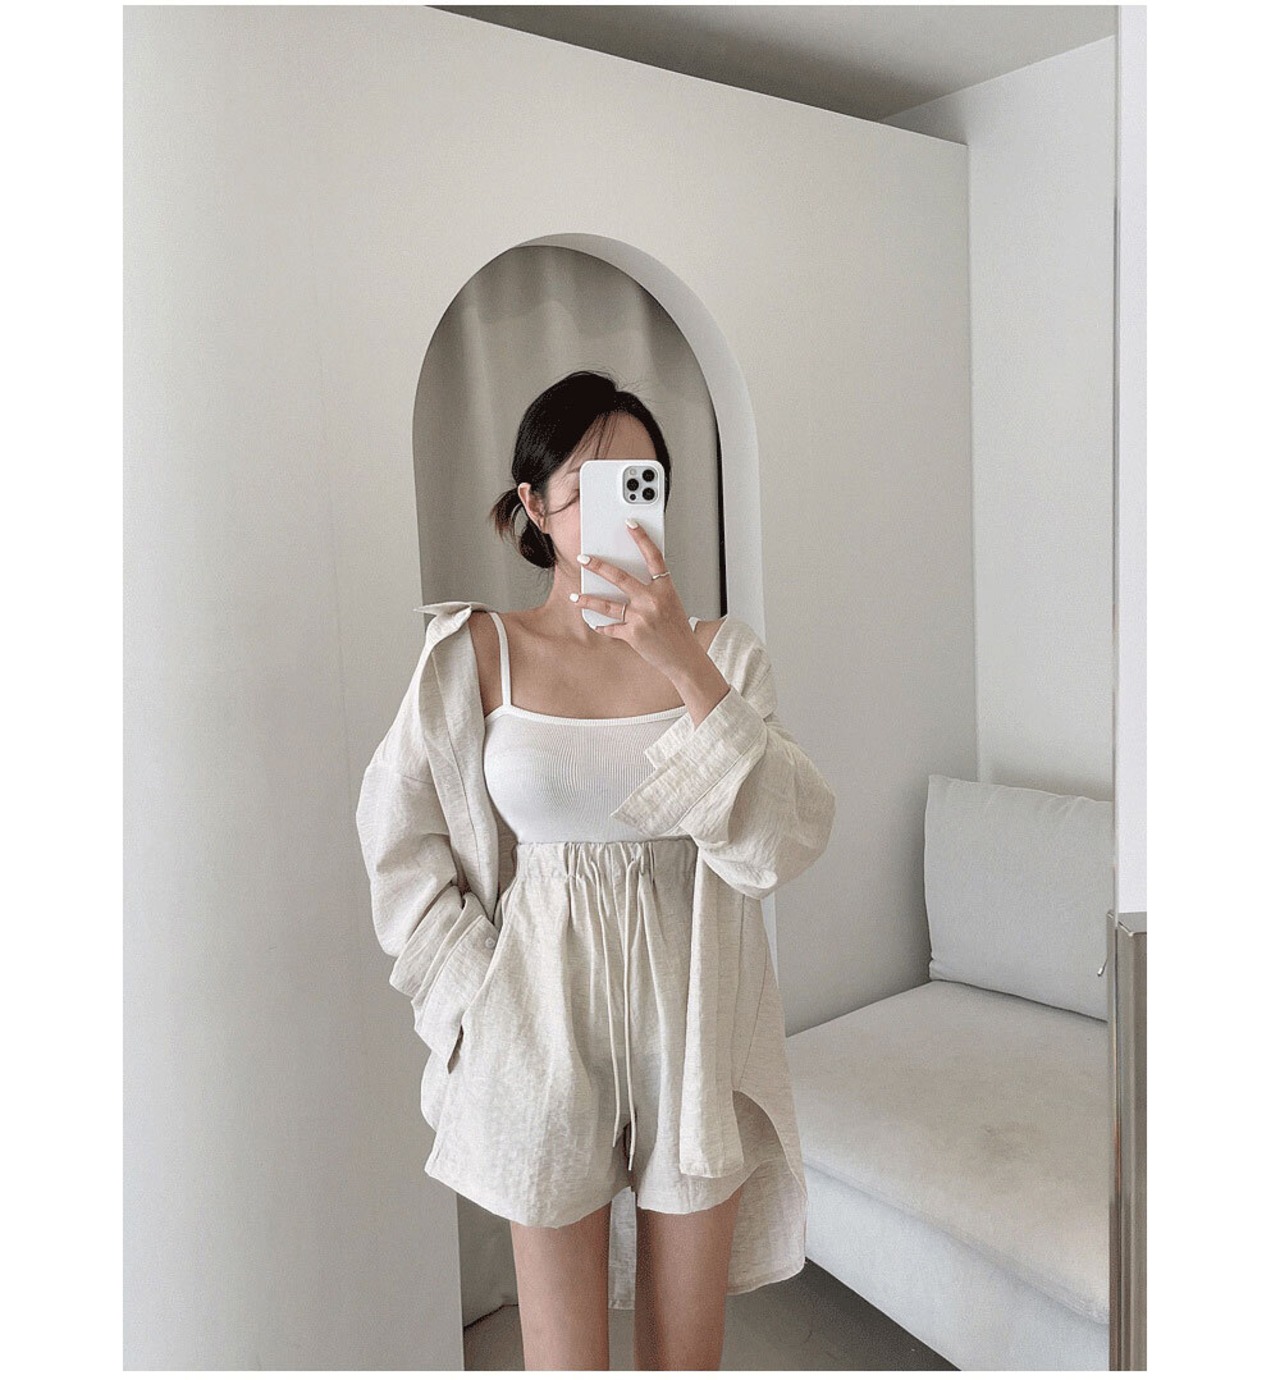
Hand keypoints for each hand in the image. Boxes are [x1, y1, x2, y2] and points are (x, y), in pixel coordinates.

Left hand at [573, 522, 701, 683]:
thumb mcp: (672, 604)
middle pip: (620, 577)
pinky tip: (595, 623)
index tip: (630, 524)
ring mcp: (642, 618)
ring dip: (589, 599)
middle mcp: (653, 600)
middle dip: (598, 566)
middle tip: (583, 559)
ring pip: (608, 605)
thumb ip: (654, 591)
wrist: (684, 658)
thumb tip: (630, 581)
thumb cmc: (678, 631)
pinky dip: (602, 626)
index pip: (654, 557)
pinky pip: (611, 627)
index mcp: (666, 588)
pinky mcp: (633, 635)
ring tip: (576, 596)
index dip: (642, 538)